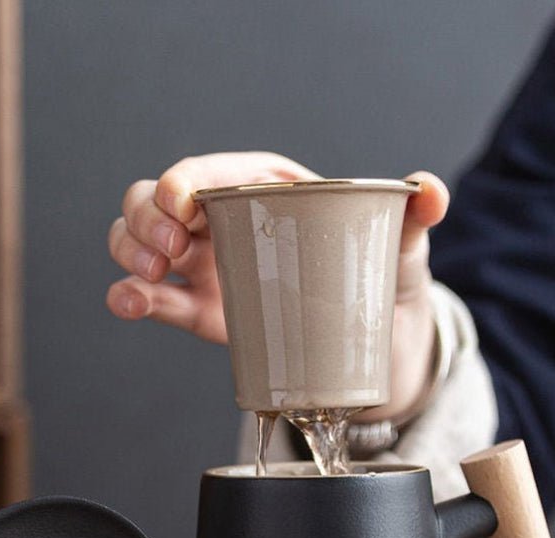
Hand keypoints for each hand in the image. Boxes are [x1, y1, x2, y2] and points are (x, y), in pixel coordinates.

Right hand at [107, 152, 448, 419]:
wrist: (375, 348)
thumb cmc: (383, 281)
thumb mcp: (401, 248)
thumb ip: (414, 217)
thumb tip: (428, 191)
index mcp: (267, 190)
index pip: (214, 172)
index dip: (184, 179)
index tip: (180, 203)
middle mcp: (228, 221)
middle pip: (160, 199)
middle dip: (148, 214)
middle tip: (169, 248)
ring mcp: (210, 266)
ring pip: (142, 240)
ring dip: (131, 248)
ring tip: (152, 273)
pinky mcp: (201, 310)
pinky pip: (155, 298)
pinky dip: (131, 296)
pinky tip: (127, 300)